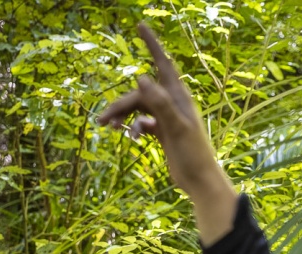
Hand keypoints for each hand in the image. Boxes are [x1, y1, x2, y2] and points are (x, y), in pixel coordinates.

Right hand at [98, 25, 224, 198]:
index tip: (140, 25)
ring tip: (108, 128)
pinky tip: (132, 139)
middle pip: (139, 95)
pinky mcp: (162, 131)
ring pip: (137, 108)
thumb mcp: (176, 128)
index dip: (151, 44)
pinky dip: (133, 128)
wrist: (199, 180)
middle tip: (102, 121)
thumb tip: (140, 78)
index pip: (162, 63)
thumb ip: (160, 103)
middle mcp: (172, 103)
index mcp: (178, 96)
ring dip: (122, 116)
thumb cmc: (193, 154)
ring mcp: (166, 117)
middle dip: (120, 105)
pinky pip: (141, 122)